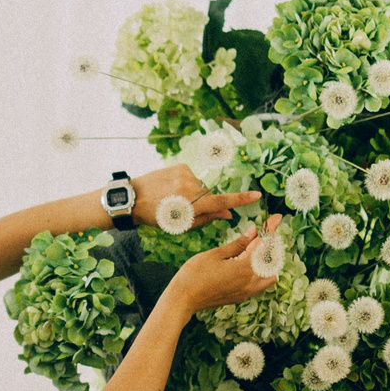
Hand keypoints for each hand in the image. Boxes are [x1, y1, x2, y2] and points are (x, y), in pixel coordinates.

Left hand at [133, 163, 258, 227]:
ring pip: (200, 186)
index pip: (222, 201)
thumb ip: (207, 217)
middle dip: (202, 202)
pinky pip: (191, 177)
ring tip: (172, 198)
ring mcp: (185, 174)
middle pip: (209, 195)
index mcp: (191, 204)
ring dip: (192, 192)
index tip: (256, 195)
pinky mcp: (180, 166)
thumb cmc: (157, 216)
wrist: (133, 198)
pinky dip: (185, 183)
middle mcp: (191, 187)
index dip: (241, 200)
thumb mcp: (181, 224)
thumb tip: (228, 213)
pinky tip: (170, 188)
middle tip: (182, 208)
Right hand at [162, 216, 283, 314]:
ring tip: (254, 251)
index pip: (263, 244)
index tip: (278, 217)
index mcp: (244, 268)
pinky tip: (247, 265)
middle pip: (270, 258)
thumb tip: (253, 232)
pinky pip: (260, 284)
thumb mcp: (215, 254)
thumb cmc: (194, 274)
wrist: (183, 299)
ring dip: (266, 261)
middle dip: (268, 244)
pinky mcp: (241, 297)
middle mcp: (250, 281)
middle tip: (261, 232)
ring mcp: (246, 292)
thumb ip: (238, 244)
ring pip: (269, 275)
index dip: (270, 229)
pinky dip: (259, 273)